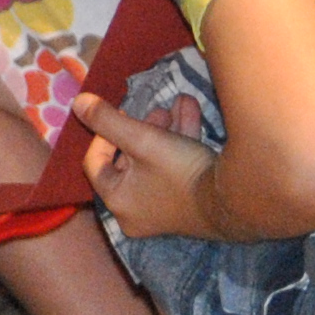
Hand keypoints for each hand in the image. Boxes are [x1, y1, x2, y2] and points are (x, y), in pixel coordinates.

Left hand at [74, 90, 217, 241]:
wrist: (236, 201)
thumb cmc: (180, 171)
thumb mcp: (142, 139)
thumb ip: (107, 120)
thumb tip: (77, 103)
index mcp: (118, 200)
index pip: (96, 162)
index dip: (103, 133)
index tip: (120, 113)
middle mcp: (135, 211)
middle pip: (129, 160)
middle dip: (143, 127)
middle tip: (157, 110)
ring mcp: (162, 210)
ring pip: (156, 161)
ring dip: (166, 131)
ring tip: (180, 104)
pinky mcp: (186, 204)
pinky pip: (174, 170)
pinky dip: (181, 144)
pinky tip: (192, 112)